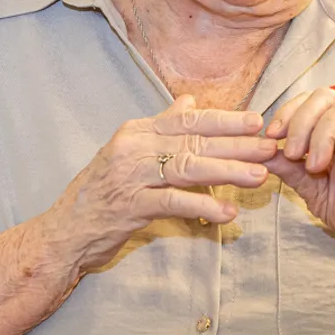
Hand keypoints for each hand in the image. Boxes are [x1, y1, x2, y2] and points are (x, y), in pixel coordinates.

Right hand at [39, 95, 276, 272]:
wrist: (64, 233)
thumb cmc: (101, 193)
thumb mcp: (128, 152)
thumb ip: (161, 126)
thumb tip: (189, 102)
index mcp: (137, 131)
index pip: (189, 120)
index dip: (225, 120)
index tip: (257, 121)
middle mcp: (133, 147)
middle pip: (195, 141)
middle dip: (237, 145)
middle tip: (270, 148)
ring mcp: (130, 176)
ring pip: (189, 168)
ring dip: (228, 172)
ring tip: (259, 176)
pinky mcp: (130, 207)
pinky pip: (174, 203)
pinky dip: (203, 206)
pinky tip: (228, 212)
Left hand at [263, 88, 334, 274]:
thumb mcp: (317, 195)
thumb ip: (292, 172)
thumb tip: (261, 152)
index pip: (308, 104)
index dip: (288, 113)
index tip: (272, 137)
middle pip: (324, 97)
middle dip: (301, 121)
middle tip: (293, 152)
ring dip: (323, 135)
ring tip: (318, 166)